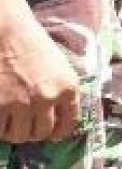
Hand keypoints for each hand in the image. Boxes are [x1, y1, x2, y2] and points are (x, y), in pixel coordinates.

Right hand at [0, 22, 80, 142]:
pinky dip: (0, 127)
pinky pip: (0, 131)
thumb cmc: (33, 44)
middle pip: (41, 133)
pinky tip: (1, 115)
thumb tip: (58, 119)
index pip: (68, 125)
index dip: (58, 132)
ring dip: (15, 131)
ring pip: (19, 136)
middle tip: (26, 123)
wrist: (6, 32)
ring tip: (11, 119)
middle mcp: (47, 99)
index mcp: (68, 88)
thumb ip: (61, 93)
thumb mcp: (60, 67)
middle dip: (34, 131)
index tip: (51, 133)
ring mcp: (21, 104)